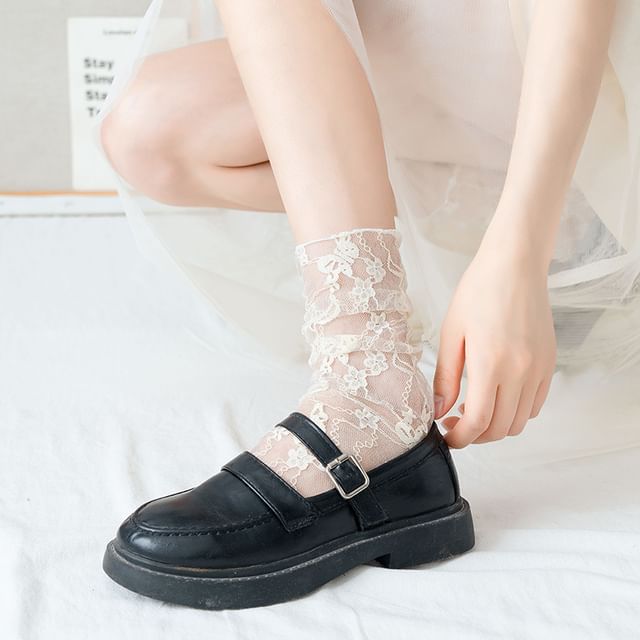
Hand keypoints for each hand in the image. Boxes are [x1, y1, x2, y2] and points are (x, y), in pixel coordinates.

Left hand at [431, 229, 556, 447]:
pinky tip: (497, 396)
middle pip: (500, 429)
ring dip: (496, 426)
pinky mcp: (550, 363)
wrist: (515, 265)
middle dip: (475, 436)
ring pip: (520, 422)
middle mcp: (521, 372)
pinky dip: (516, 412)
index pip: (479, 422)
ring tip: (474, 408)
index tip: (446, 436)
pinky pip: (536, 404)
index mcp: (491, 364)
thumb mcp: (451, 333)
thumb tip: (438, 411)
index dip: (460, 438)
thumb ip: (445, 377)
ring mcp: (540, 369)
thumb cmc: (478, 292)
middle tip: (455, 423)